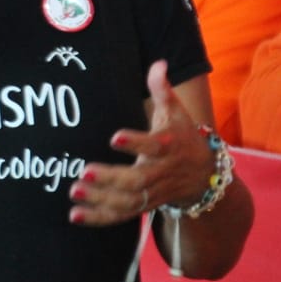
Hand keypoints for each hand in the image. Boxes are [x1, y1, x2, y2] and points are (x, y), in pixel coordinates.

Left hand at [67, 61, 212, 226]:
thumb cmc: (183, 136)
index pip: (154, 146)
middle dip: (111, 178)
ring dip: (101, 200)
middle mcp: (161, 173)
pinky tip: (75, 215)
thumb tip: (158, 63)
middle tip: (84, 172)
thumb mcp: (176, 111)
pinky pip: (122, 216)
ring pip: (128, 202)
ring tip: (75, 192)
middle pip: (138, 180)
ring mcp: (153, 193)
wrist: (205, 176)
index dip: (136, 143)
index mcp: (169, 146)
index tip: (114, 137)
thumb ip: (162, 89)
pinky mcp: (144, 206)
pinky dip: (99, 218)